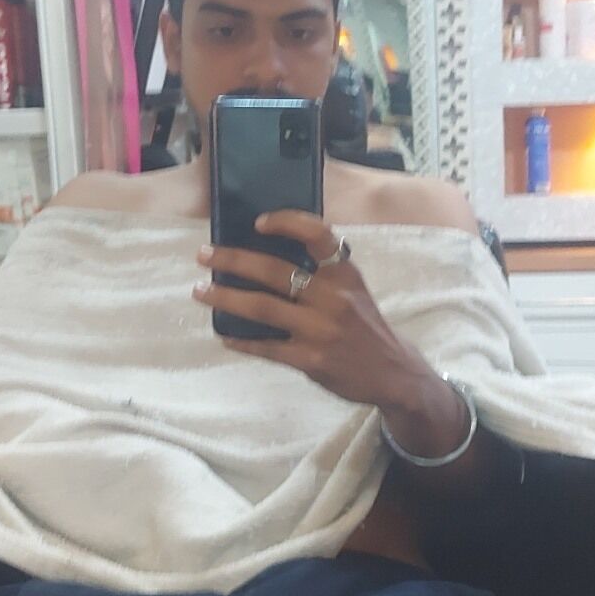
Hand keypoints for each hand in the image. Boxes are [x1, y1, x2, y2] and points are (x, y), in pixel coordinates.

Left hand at [192, 210, 462, 443]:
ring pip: (262, 307)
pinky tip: (226, 335)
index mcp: (345, 273)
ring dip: (225, 298)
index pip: (317, 234)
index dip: (286, 222)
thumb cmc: (365, 326)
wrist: (393, 373)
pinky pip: (267, 347)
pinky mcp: (311, 360)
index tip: (257, 223)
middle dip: (233, 261)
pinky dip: (243, 341)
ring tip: (201, 292)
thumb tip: (266, 257)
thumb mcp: (354, 289)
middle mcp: (334, 297)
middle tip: (204, 256)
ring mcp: (321, 329)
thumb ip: (322, 273)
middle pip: (274, 271)